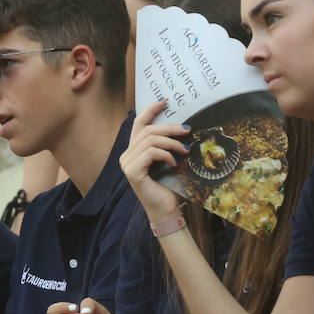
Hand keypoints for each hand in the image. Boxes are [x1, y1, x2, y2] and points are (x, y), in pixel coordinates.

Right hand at [119, 99, 188, 220]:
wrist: (166, 211)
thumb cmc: (168, 187)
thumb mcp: (168, 160)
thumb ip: (166, 145)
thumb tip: (182, 125)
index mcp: (133, 151)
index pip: (139, 124)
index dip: (151, 110)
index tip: (165, 101)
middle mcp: (126, 155)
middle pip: (147, 130)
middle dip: (169, 127)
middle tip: (187, 129)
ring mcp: (127, 163)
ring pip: (150, 140)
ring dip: (171, 143)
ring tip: (184, 150)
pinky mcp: (132, 171)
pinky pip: (151, 152)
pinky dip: (166, 155)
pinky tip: (174, 163)